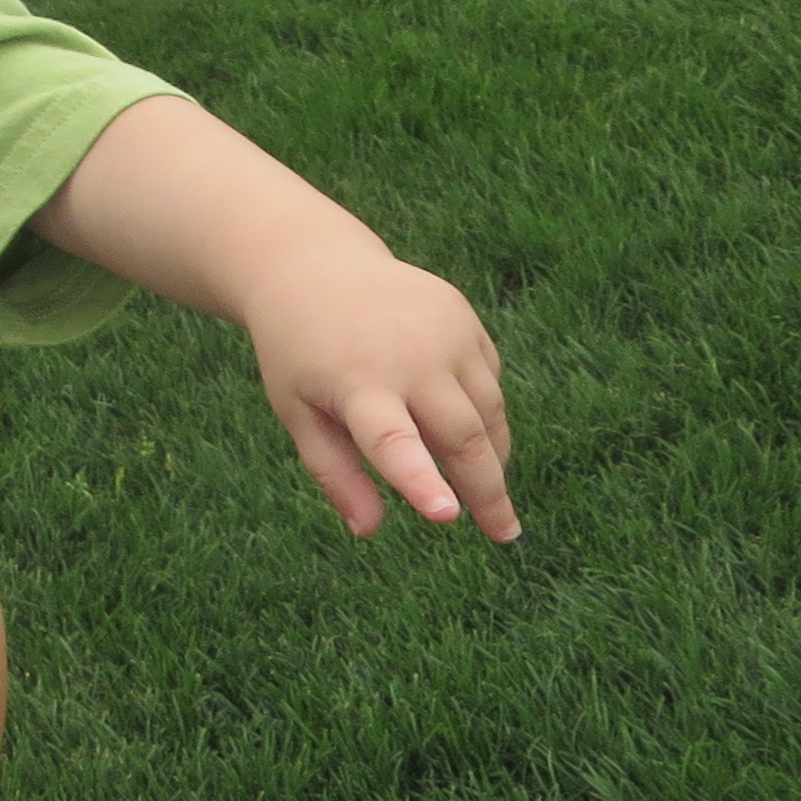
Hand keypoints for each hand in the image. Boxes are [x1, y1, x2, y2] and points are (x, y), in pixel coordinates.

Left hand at [241, 245, 518, 542]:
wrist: (312, 266)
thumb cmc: (299, 353)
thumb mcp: (296, 410)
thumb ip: (334, 472)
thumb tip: (368, 531)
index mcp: (355, 381)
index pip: (391, 438)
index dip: (419, 478)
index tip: (447, 516)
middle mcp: (407, 353)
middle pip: (463, 437)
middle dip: (488, 492)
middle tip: (503, 534)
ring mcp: (442, 330)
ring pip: (488, 412)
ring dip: (492, 455)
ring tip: (483, 490)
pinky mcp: (462, 316)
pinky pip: (489, 380)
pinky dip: (482, 412)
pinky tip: (459, 419)